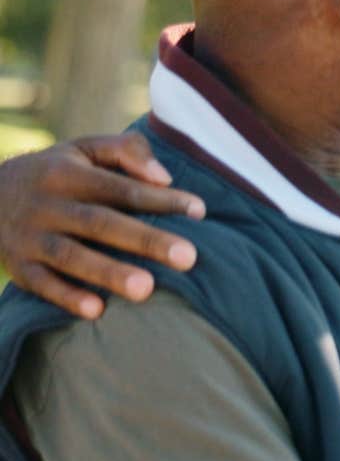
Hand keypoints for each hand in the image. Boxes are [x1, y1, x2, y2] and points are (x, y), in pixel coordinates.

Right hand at [0, 134, 204, 318]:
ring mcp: (30, 237)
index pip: (121, 188)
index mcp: (68, 174)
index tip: (199, 211)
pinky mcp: (17, 266)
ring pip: (70, 256)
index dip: (160, 199)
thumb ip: (126, 151)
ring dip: (108, 273)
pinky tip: (97, 311)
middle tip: (188, 257)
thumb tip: (165, 178)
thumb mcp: (84, 149)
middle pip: (100, 223)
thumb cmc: (56, 172)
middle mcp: (47, 205)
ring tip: (147, 289)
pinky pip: (40, 283)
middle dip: (145, 240)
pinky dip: (66, 297)